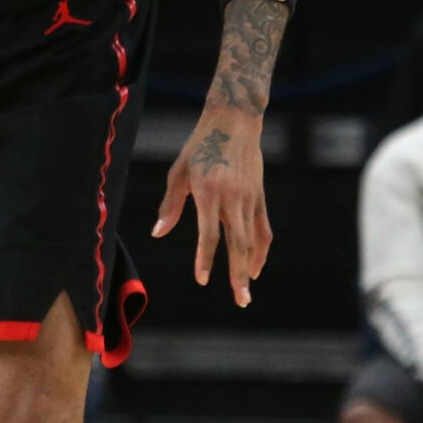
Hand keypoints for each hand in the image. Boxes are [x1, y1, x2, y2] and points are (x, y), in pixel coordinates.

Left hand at [152, 108, 272, 307]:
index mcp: (208, 192)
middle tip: (240, 300)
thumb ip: (170, 205)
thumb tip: (158, 233)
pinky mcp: (260, 196)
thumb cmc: (199, 145)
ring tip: (245, 293)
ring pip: (252, 241)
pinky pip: (263, 229)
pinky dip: (261, 250)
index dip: (205, 259)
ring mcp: (250, 198)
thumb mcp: (178, 171)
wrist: (234, 121)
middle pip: (237, 244)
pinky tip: (254, 268)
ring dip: (249, 268)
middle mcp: (232, 198)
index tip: (202, 280)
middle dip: (238, 275)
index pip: (209, 234)